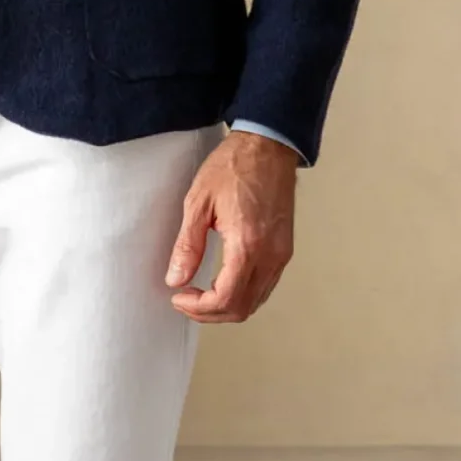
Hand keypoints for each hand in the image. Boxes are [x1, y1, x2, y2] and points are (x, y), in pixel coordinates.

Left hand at [164, 130, 296, 323]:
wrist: (268, 146)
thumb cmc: (234, 166)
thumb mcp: (198, 203)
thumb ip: (187, 245)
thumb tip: (175, 279)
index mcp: (248, 244)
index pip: (226, 298)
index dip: (198, 307)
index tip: (179, 296)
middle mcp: (270, 255)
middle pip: (242, 308)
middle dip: (210, 313)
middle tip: (186, 300)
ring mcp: (281, 254)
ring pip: (256, 301)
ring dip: (227, 306)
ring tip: (201, 294)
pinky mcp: (285, 249)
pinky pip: (265, 286)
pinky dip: (243, 294)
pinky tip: (223, 282)